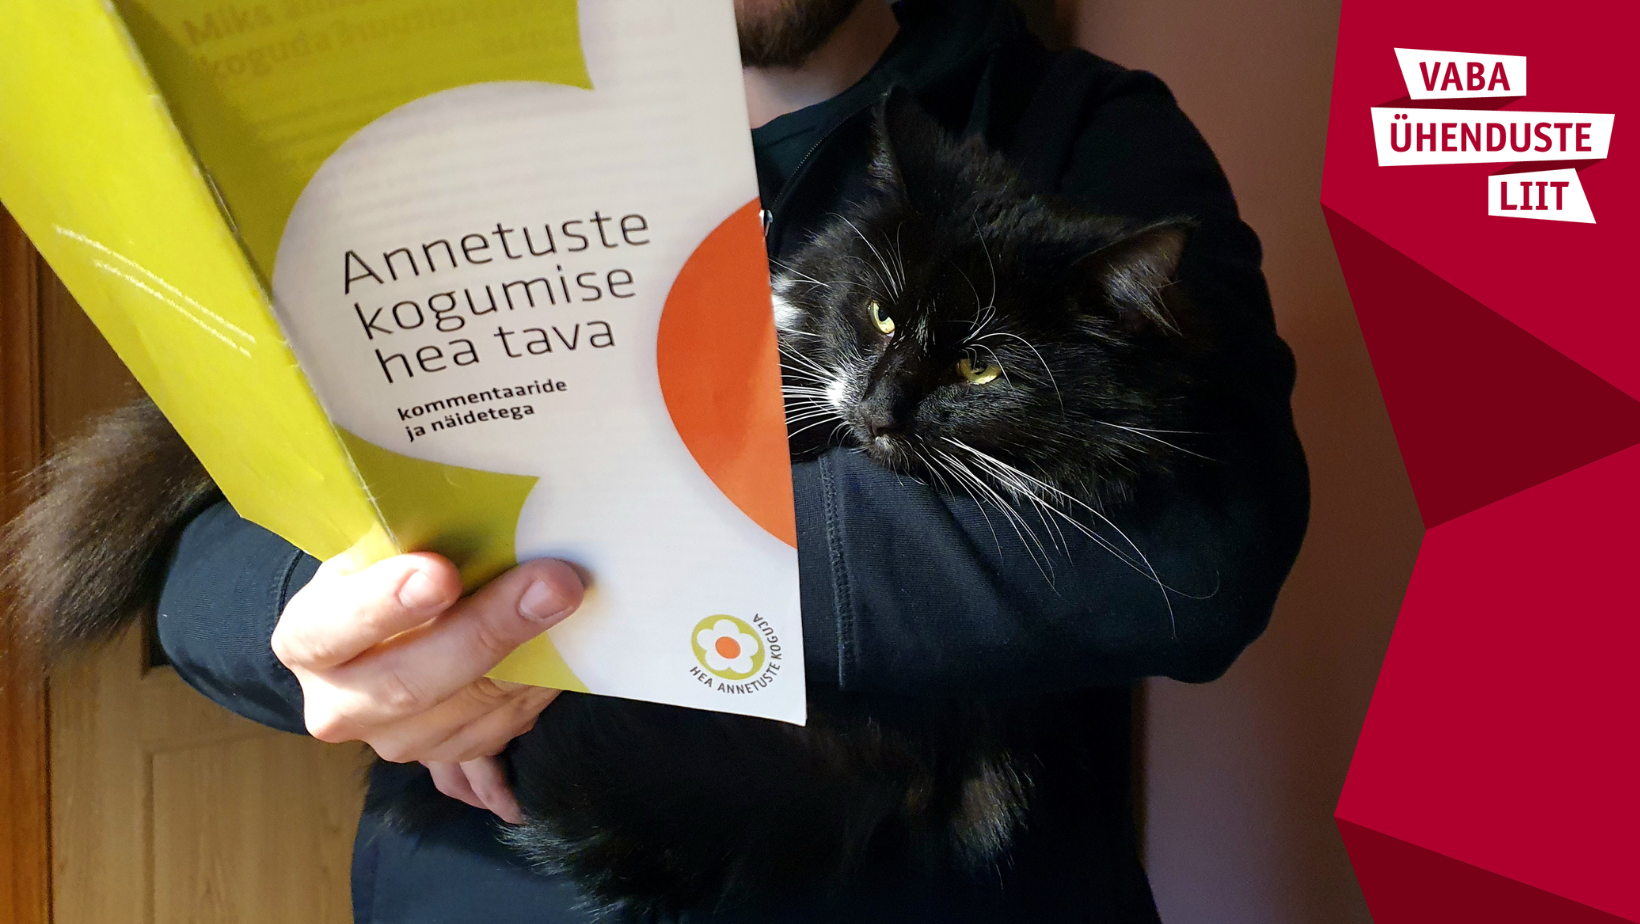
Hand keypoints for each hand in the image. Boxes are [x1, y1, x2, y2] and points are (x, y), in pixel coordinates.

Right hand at [271, 552, 582, 823]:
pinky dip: (535, 693)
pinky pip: (498, 733)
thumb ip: (416, 548)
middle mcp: (339, 705)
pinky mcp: (441, 759)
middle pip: (411, 682)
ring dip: (529, 662)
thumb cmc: (381, 578)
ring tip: (568, 606)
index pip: (333, 627)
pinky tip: (559, 662)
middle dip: (489, 630)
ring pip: (467, 714)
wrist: (378, 639)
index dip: (386, 603)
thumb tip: (494, 532)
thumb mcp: (376, 553)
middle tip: (552, 586)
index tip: (442, 576)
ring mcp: (392, 742)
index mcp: (306, 640)